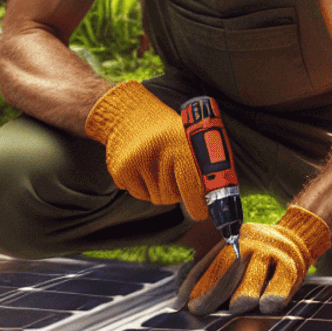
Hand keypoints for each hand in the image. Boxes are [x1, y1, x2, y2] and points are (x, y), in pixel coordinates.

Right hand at [85, 81, 206, 220]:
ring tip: (158, 168)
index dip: (197, 203)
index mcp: (181, 142)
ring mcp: (137, 161)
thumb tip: (210, 197)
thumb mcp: (186, 138)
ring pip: (155, 197)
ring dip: (159, 191)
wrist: (128, 116)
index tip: (201, 214)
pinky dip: (142, 187)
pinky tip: (142, 168)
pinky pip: (137, 194)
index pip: (192, 183)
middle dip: (177, 196)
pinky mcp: (121, 169)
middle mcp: (158, 151)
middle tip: (177, 183)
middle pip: (171, 196)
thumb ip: (198, 163)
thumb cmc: (166, 131)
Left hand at [177, 205, 329, 315]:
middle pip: (228, 266)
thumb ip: (216, 278)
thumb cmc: (259, 259)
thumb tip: (186, 304)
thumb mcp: (237, 259)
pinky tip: (268, 306)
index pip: (212, 263)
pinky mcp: (293, 263)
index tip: (189, 306)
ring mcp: (272, 251)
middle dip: (214, 289)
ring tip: (236, 307)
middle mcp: (251, 242)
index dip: (199, 284)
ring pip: (255, 273)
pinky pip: (283, 280)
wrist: (298, 236)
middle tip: (202, 308)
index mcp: (233, 241)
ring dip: (245, 292)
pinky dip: (275, 294)